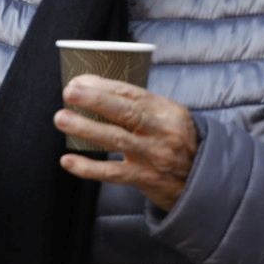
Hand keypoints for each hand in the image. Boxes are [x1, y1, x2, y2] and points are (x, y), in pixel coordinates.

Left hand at [54, 75, 197, 211]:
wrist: (202, 181)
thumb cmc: (175, 141)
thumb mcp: (167, 116)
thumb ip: (137, 104)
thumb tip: (90, 86)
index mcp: (166, 110)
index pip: (132, 93)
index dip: (102, 86)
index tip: (78, 81)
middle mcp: (161, 131)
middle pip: (126, 112)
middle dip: (95, 100)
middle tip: (70, 92)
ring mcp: (152, 155)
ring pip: (116, 139)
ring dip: (86, 128)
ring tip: (62, 119)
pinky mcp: (144, 178)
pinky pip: (112, 172)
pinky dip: (88, 167)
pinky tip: (68, 160)